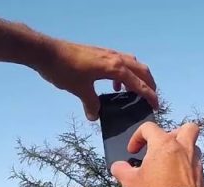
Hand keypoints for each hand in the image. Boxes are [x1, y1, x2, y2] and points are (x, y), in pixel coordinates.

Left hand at [34, 39, 157, 120]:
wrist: (47, 52)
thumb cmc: (65, 70)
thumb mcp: (80, 90)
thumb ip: (91, 104)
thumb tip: (94, 116)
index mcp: (114, 68)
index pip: (138, 83)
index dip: (149, 95)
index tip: (156, 106)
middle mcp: (115, 58)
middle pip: (141, 70)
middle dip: (149, 84)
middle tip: (150, 98)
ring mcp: (107, 53)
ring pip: (131, 64)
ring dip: (136, 77)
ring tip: (133, 93)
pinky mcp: (99, 53)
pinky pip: (119, 62)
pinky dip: (123, 74)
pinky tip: (113, 85)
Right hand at [110, 122, 203, 186]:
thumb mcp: (130, 182)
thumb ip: (121, 170)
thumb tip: (118, 166)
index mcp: (164, 144)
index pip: (149, 128)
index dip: (137, 137)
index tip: (132, 152)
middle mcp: (183, 148)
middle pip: (187, 128)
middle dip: (174, 133)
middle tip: (164, 146)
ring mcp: (195, 162)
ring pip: (194, 146)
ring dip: (183, 151)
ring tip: (170, 164)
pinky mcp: (202, 177)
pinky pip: (195, 166)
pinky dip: (187, 169)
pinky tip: (178, 180)